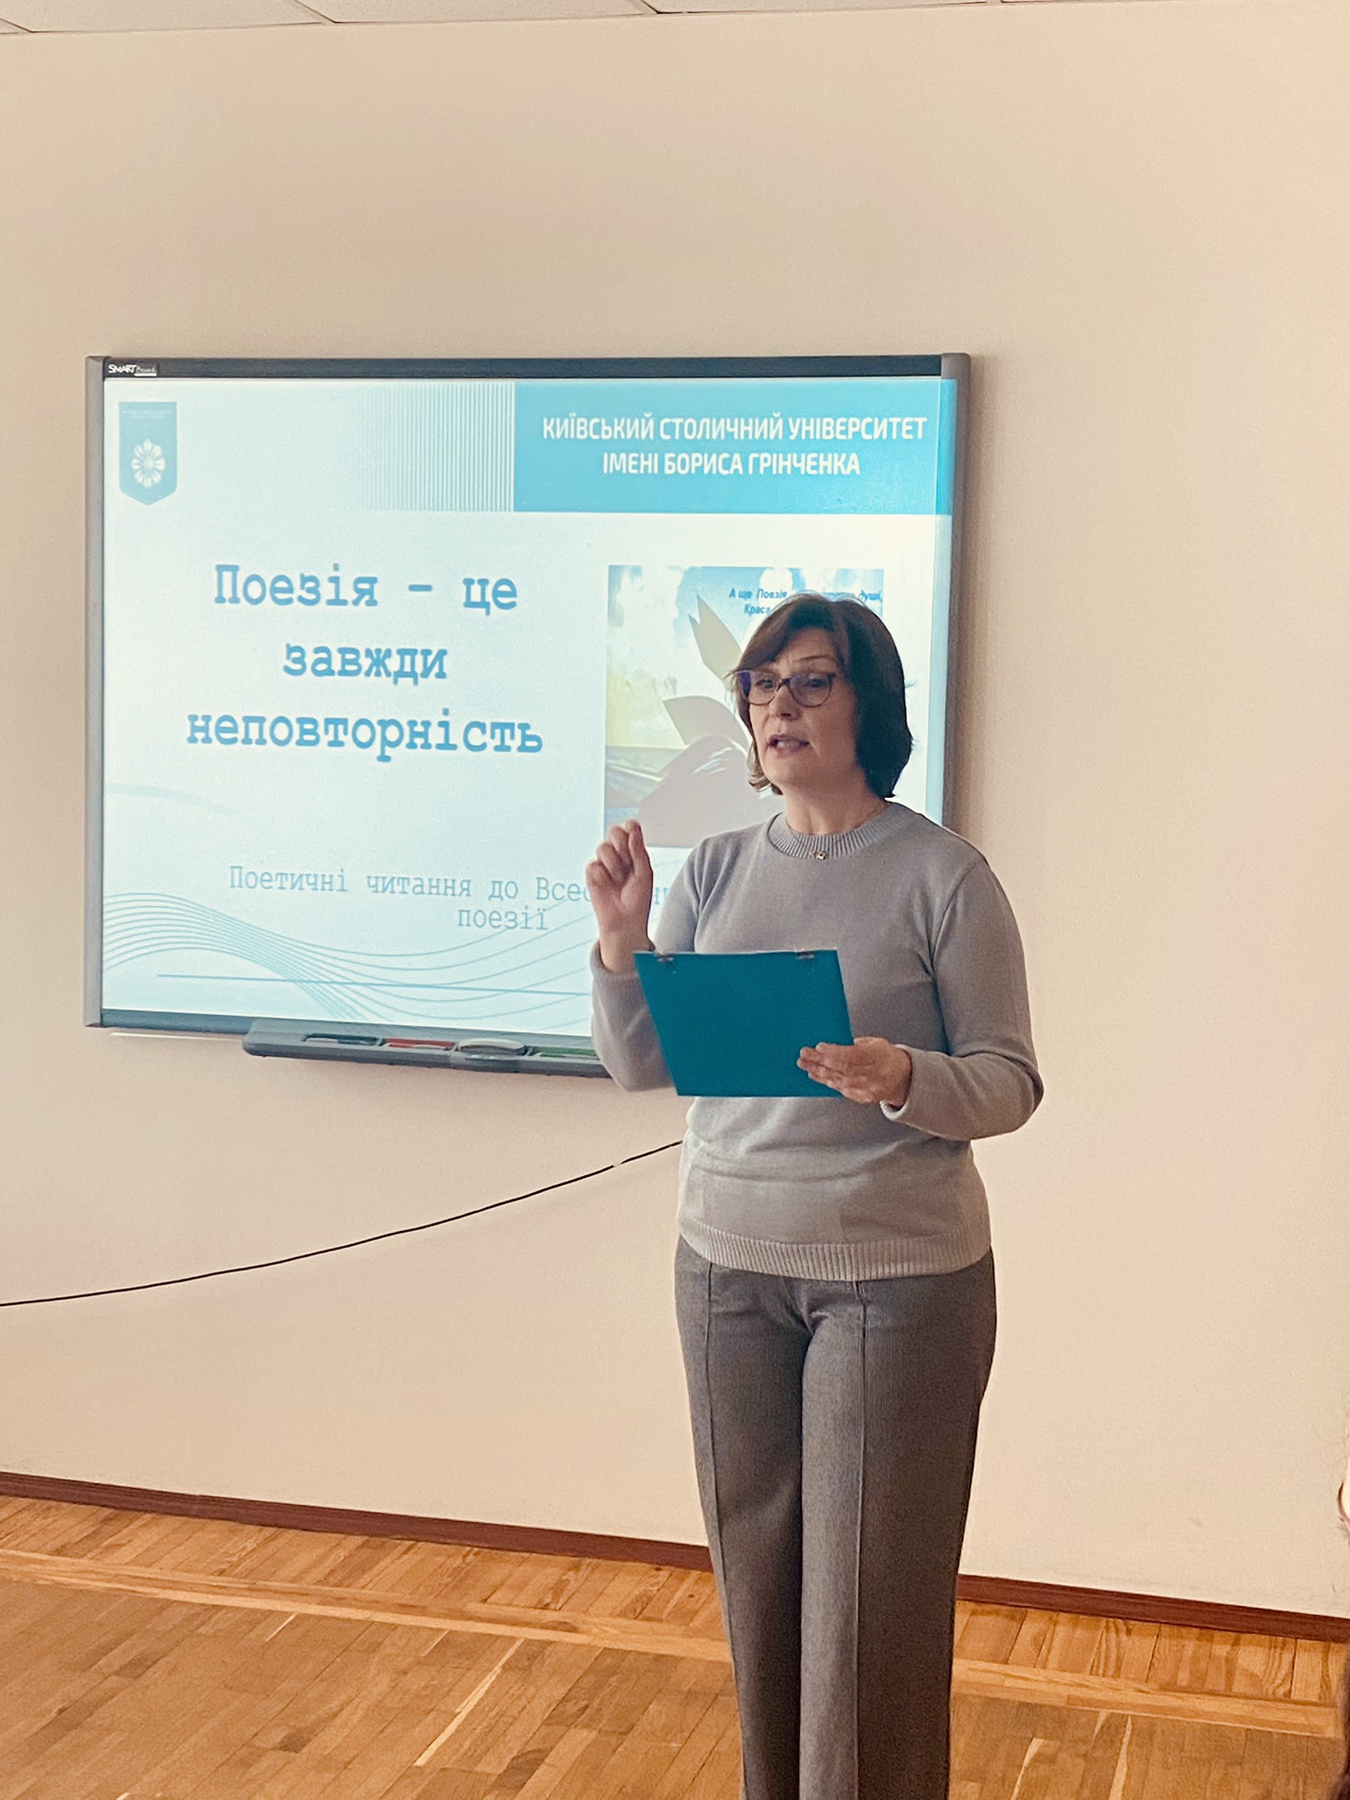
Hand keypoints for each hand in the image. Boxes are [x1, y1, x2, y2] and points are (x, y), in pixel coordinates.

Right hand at [585, 820, 654, 972]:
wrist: (625, 921)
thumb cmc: (638, 900)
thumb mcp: (644, 872)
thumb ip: (638, 849)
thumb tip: (633, 828)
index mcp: (634, 853)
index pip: (629, 829)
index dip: (630, 828)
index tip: (633, 830)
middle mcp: (619, 855)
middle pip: (613, 831)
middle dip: (620, 843)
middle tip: (627, 859)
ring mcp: (604, 864)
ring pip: (602, 847)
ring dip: (613, 863)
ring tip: (619, 879)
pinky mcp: (592, 874)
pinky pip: (593, 865)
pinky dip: (602, 876)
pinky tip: (607, 886)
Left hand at [798, 1037, 913, 1106]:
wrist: (904, 1078)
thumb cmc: (887, 1056)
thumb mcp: (876, 1043)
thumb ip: (856, 1044)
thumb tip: (833, 1043)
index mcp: (879, 1056)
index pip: (853, 1055)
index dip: (834, 1052)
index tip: (818, 1047)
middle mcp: (875, 1073)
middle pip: (843, 1068)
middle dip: (821, 1062)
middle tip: (804, 1055)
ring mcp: (870, 1088)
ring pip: (840, 1081)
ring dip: (820, 1073)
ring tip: (805, 1065)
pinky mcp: (865, 1097)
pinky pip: (842, 1090)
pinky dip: (828, 1082)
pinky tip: (816, 1076)